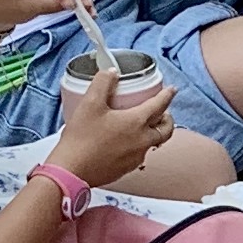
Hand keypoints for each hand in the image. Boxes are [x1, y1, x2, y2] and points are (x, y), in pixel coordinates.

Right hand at [53, 69, 176, 187]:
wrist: (70, 171)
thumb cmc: (81, 138)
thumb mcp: (89, 103)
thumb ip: (102, 83)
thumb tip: (111, 72)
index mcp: (136, 122)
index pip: (160, 105)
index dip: (167, 95)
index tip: (172, 90)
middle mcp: (141, 141)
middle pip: (166, 130)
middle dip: (167, 119)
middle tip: (162, 112)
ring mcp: (135, 158)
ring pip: (153, 144)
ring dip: (153, 133)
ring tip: (143, 126)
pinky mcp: (126, 169)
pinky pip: (139, 155)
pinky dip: (139, 146)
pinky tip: (125, 143)